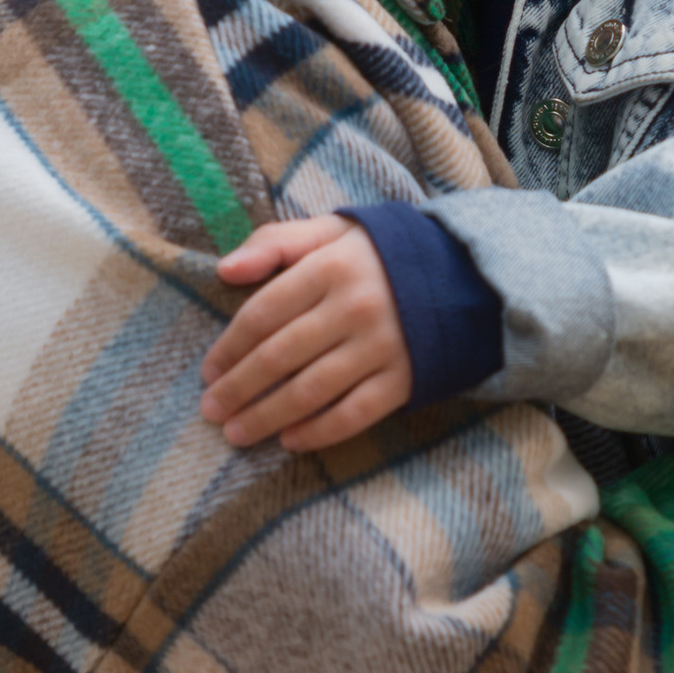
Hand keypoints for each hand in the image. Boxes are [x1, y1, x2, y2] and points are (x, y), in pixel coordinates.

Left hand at [201, 216, 412, 449]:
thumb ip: (275, 242)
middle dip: (239, 388)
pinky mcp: (405, 378)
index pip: (263, 313)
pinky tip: (290, 440)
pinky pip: (354, 414)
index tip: (208, 371)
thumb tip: (225, 270)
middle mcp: (355, 307)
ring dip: (267, 417)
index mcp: (331, 267)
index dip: (229, 346)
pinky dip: (318, 432)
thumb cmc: (381, 255)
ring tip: (237, 433)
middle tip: (211, 410)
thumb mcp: (331, 232)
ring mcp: (382, 346)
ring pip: (310, 391)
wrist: (465, 276)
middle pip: (279, 356)